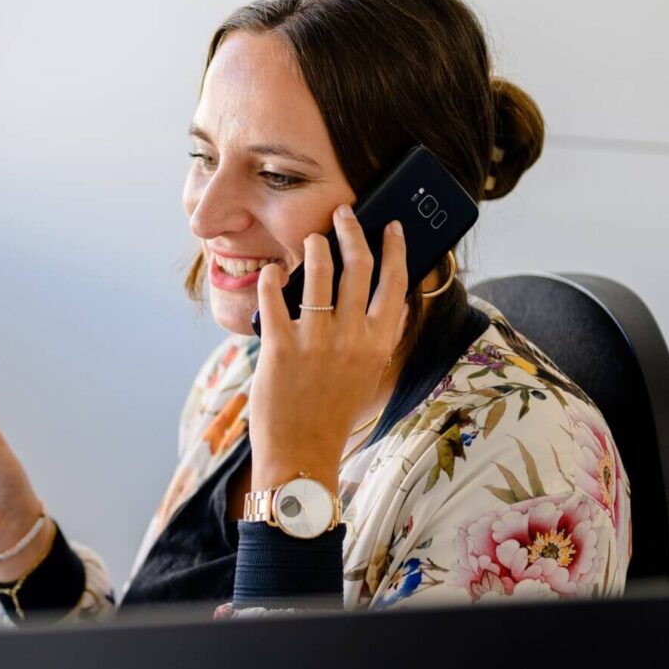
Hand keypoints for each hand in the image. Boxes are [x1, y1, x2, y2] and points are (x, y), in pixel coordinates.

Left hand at [250, 205, 408, 491]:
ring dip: (314, 247)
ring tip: (311, 239)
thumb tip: (387, 297)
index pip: (395, 283)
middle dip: (351, 230)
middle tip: (342, 214)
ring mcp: (315, 341)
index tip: (389, 225)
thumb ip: (378, 336)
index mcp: (378, 344)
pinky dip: (272, 277)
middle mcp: (352, 338)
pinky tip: (273, 271)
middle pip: (358, 266)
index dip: (395, 248)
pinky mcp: (279, 346)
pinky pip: (274, 296)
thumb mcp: (369, 374)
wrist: (302, 454)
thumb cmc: (334, 413)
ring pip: (318, 272)